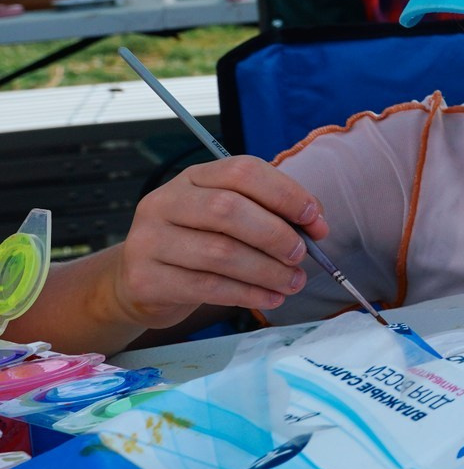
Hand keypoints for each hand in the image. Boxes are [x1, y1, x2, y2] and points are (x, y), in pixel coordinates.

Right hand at [109, 158, 326, 328]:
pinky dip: (248, 294)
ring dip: (267, 270)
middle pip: (227, 209)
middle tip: (301, 255)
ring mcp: (148, 240)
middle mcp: (164, 202)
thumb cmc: (198, 243)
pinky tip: (270, 297)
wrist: (142, 280)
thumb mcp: (227, 218)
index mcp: (192, 178)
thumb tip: (316, 223)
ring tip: (293, 282)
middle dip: (275, 234)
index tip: (314, 218)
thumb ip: (270, 213)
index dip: (284, 193)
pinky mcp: (145, 279)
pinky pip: (207, 287)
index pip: (241, 171)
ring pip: (219, 252)